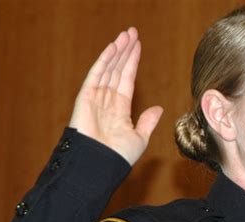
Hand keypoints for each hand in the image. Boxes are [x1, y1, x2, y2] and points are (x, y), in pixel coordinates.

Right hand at [69, 27, 162, 165]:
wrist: (101, 165)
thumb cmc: (119, 157)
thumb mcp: (139, 138)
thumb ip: (147, 122)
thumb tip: (159, 109)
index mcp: (120, 111)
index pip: (127, 81)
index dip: (132, 63)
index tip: (138, 47)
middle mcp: (107, 102)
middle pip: (117, 71)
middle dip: (125, 52)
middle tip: (132, 33)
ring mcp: (96, 99)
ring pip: (108, 69)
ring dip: (116, 51)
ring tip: (126, 35)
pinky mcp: (85, 98)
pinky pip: (96, 75)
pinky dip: (104, 61)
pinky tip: (112, 47)